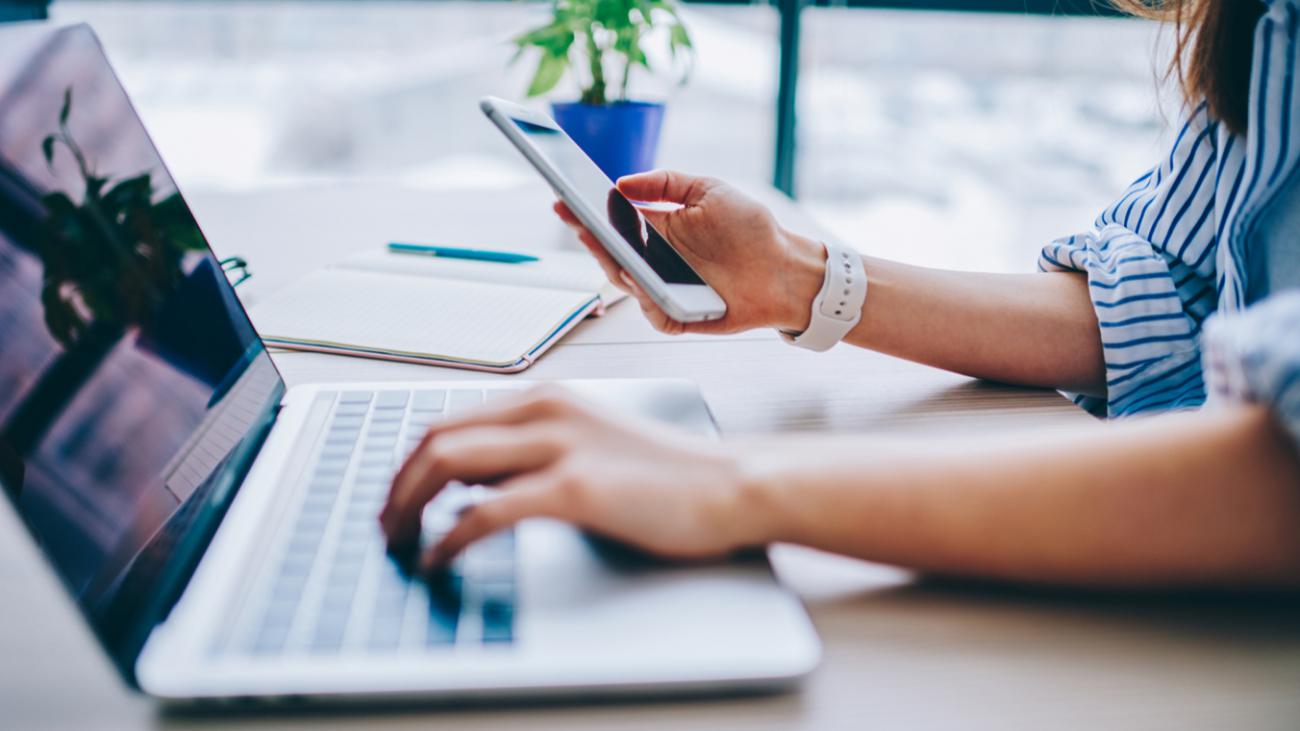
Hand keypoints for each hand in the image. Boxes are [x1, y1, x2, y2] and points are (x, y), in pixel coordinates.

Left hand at [379, 386, 768, 568]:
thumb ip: (533, 450)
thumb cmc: (668, 473)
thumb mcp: (590, 442)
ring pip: (447, 463)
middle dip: (396, 483)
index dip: (409, 461)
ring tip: (398, 542)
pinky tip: (439, 558)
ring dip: (408, 505)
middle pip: (436, 437)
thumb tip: (471, 481)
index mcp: (547, 397)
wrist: (730, 484)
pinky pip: (485, 511)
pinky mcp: (573, 488)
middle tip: (385, 525)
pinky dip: (448, 537)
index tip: (396, 497)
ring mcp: (558, 446)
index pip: (450, 420)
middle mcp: (545, 410)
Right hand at [553, 169, 825, 334]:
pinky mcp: (681, 315)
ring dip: (615, 266)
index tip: (564, 197)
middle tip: (577, 220)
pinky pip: (655, 312)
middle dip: (591, 237)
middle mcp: (656, 261)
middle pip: (611, 253)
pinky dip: (648, 301)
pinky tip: (645, 285)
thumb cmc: (750, 229)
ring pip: (627, 284)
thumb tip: (622, 183)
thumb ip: (665, 182)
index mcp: (657, 229)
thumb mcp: (709, 190)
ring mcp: (666, 289)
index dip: (586, 212)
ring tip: (603, 244)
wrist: (785, 267)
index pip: (612, 221)